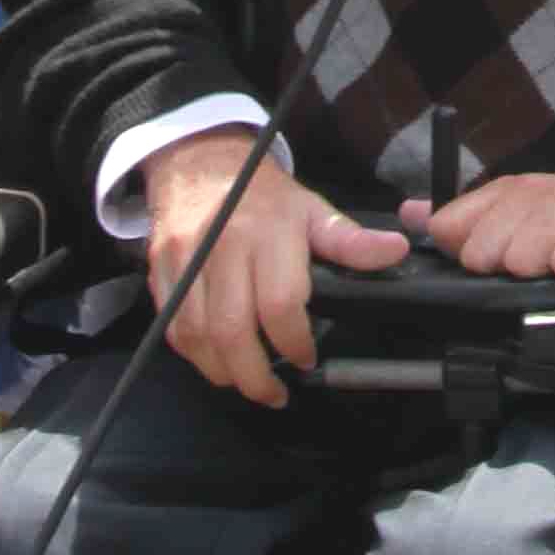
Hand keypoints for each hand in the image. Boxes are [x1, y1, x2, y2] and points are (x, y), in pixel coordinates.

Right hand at [143, 128, 406, 405]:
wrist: (199, 160)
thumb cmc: (263, 195)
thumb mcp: (311, 209)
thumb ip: (349, 241)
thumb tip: (395, 251)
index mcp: (267, 232)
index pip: (280, 304)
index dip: (295, 343)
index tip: (307, 359)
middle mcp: (221, 246)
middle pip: (232, 331)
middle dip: (255, 377)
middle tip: (275, 394)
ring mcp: (183, 259)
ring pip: (197, 336)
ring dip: (223, 372)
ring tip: (248, 382)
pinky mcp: (159, 270)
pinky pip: (173, 327)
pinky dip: (195, 355)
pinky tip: (218, 360)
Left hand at [419, 150, 554, 280]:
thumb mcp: (544, 208)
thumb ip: (479, 214)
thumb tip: (416, 216)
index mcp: (518, 191)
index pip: (453, 224)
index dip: (462, 256)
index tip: (485, 269)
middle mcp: (542, 191)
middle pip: (484, 247)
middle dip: (501, 271)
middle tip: (537, 270)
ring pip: (525, 252)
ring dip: (539, 271)